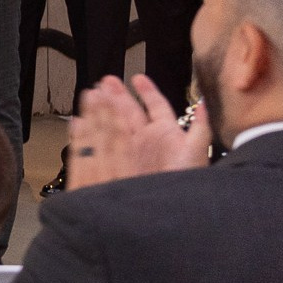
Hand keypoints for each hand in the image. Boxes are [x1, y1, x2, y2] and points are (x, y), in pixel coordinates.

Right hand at [66, 75, 208, 187]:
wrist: (168, 204)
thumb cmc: (185, 178)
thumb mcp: (196, 150)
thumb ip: (200, 126)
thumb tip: (202, 104)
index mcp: (166, 133)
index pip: (156, 106)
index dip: (147, 91)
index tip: (137, 78)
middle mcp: (147, 139)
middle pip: (130, 110)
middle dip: (118, 94)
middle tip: (106, 80)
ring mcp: (130, 149)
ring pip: (114, 122)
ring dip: (102, 107)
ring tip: (92, 94)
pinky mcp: (116, 160)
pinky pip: (100, 142)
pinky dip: (88, 132)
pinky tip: (80, 121)